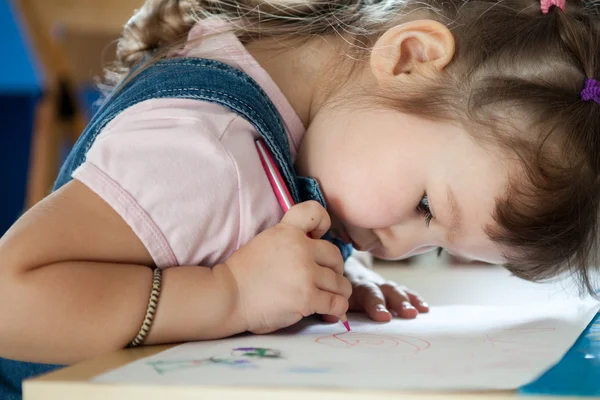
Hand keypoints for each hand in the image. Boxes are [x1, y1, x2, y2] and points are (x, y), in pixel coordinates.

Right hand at [223, 201, 351, 333]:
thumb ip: (289, 242)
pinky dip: (337, 309)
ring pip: (340, 282)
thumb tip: (315, 250)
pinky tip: (329, 312)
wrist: (228, 296)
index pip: (315, 213)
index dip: (324, 224)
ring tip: (329, 297)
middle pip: (335, 255)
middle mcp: (301, 249)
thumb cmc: (243, 274)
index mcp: (288, 231)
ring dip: (338, 291)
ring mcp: (306, 274)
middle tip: (327, 279)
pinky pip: (337, 303)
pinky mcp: (307, 298)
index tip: (319, 236)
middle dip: (335, 269)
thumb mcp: (265, 242)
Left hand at [322, 256, 428, 322]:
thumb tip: (330, 318)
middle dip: (397, 302)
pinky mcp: (389, 288)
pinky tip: (425, 308)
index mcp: (353, 286)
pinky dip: (414, 299)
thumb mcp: (328, 294)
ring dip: (408, 301)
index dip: (375, 304)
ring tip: (418, 312)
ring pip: (395, 290)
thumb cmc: (333, 288)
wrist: (340, 267)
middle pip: (385, 290)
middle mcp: (369, 283)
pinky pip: (404, 291)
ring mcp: (381, 284)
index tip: (384, 316)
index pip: (366, 294)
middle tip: (409, 314)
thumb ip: (327, 307)